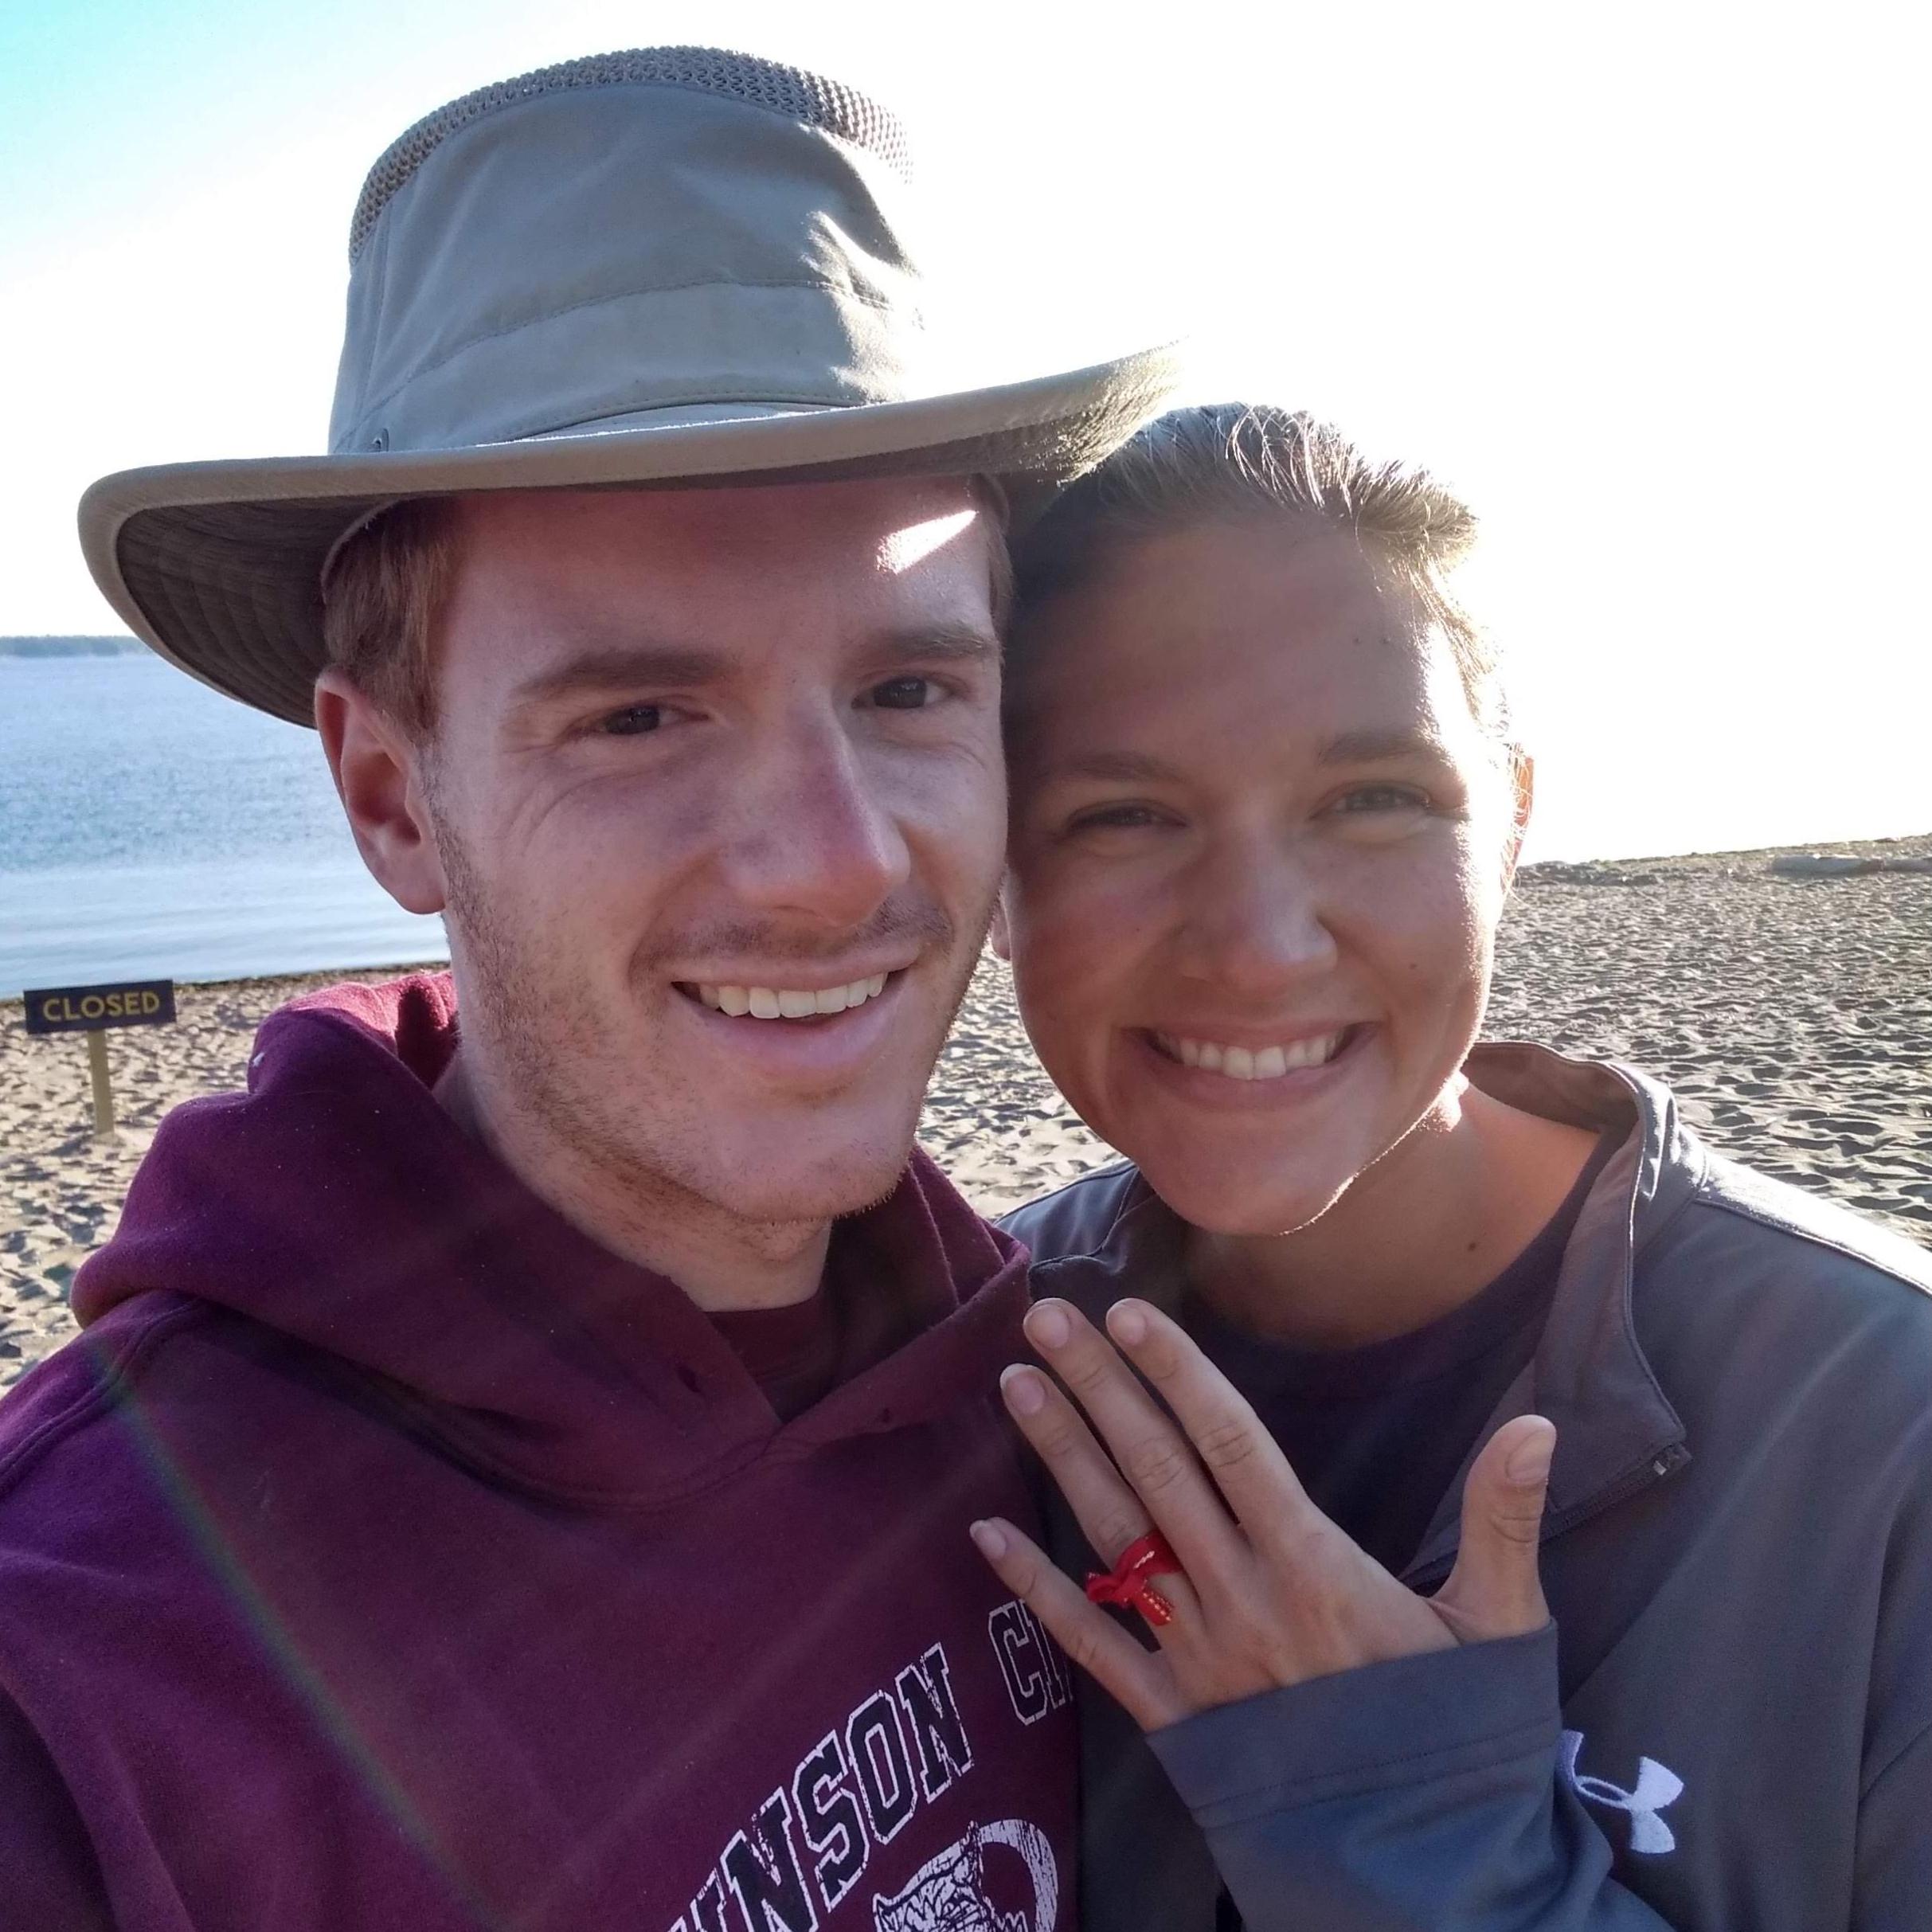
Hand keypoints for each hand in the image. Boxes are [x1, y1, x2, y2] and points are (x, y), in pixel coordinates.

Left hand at [969, 1296, 1555, 1731]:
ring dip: (1060, 1456)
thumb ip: (1503, 1519)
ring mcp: (1197, 1659)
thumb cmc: (1461, 1741)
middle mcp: (1242, 1601)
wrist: (1424, 1874)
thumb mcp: (1500, 1627)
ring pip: (1113, 1538)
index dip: (1178, 1375)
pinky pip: (1088, 1645)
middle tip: (1044, 1319)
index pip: (1232, 1445)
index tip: (1129, 1314)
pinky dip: (1033, 1589)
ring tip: (1015, 1384)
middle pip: (1156, 1473)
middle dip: (1098, 1389)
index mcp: (1316, 1568)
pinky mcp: (1170, 1717)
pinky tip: (984, 1534)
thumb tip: (1539, 1424)